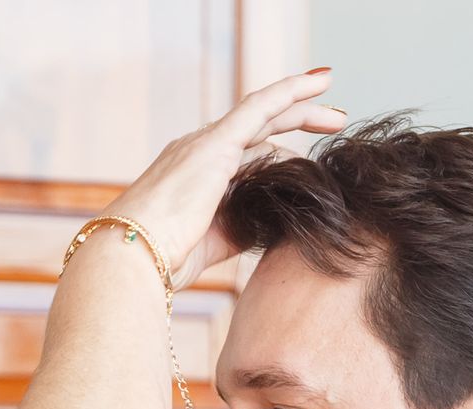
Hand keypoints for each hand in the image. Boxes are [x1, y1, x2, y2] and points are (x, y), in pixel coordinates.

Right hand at [101, 69, 343, 290]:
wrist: (134, 256)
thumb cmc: (164, 259)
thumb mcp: (216, 242)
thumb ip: (245, 225)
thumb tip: (275, 220)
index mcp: (193, 175)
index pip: (244, 154)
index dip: (277, 151)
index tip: (305, 158)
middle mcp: (197, 151)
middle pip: (259, 129)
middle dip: (297, 122)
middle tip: (333, 123)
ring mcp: (205, 143)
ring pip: (264, 114)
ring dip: (304, 111)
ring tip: (338, 117)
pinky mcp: (215, 143)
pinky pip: (260, 107)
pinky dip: (289, 92)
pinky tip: (316, 86)